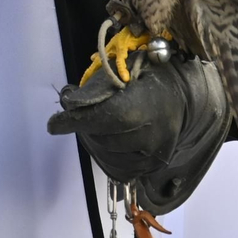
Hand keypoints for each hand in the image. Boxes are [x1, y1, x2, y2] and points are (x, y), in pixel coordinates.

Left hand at [49, 55, 230, 214]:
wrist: (184, 95)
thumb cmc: (150, 76)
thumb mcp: (123, 70)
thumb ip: (96, 88)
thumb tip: (69, 102)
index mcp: (143, 108)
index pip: (99, 119)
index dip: (73, 122)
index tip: (54, 124)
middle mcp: (150, 137)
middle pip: (101, 138)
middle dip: (85, 126)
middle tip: (79, 114)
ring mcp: (153, 155)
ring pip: (107, 153)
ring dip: (95, 139)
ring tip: (98, 123)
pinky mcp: (152, 166)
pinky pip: (119, 167)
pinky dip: (107, 153)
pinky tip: (108, 138)